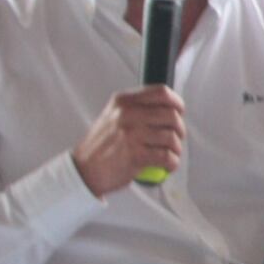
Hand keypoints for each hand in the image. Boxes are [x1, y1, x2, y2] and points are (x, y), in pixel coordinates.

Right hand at [72, 86, 186, 195]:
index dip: (177, 103)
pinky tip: (167, 165)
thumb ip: (137, 108)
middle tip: (176, 138)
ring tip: (170, 154)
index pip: (162, 93)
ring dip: (176, 149)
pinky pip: (167, 157)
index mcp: (123, 101)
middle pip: (171, 115)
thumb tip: (169, 107)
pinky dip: (172, 163)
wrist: (84, 170)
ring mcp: (131, 134)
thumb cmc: (101, 146)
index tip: (180, 112)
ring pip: (172, 137)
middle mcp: (127, 114)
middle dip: (179, 129)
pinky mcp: (136, 155)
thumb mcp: (113, 116)